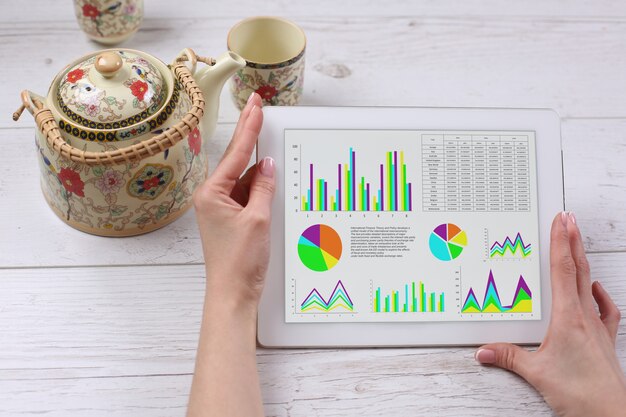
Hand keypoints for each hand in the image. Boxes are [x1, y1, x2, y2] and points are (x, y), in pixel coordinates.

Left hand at [193, 92, 274, 306]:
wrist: (233, 294)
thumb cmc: (239, 261)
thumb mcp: (258, 219)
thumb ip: (264, 187)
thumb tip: (268, 164)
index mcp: (212, 194)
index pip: (235, 154)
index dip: (249, 128)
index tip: (256, 106)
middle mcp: (213, 197)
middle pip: (237, 160)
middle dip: (248, 134)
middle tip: (256, 105)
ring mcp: (223, 208)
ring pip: (246, 179)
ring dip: (261, 168)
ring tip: (276, 147)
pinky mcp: (232, 219)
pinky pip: (249, 194)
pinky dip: (261, 187)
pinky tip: (274, 180)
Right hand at [475, 212, 625, 415]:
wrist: (611, 413)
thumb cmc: (580, 393)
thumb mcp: (536, 374)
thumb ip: (507, 357)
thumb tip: (483, 351)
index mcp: (568, 317)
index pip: (563, 270)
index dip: (560, 242)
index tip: (561, 220)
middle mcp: (585, 316)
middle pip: (578, 269)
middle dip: (572, 240)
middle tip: (568, 218)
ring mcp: (597, 326)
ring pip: (589, 283)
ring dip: (583, 261)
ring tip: (577, 244)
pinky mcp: (603, 339)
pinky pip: (604, 308)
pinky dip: (599, 294)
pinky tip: (594, 289)